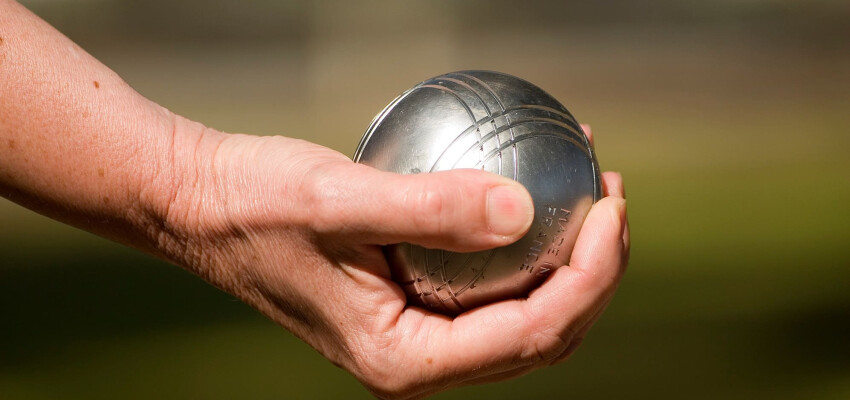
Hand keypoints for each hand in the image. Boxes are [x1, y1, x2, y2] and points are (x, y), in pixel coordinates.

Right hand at [159, 120, 629, 398]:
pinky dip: (527, 246)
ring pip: (525, 314)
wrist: (202, 208)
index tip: (610, 206)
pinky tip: (534, 194)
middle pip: (544, 333)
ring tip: (591, 195)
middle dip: (596, 272)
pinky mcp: (413, 303)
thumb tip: (524, 209)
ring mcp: (418, 336)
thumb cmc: (255, 205)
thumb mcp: (335, 200)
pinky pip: (491, 287)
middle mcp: (419, 363)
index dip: (591, 273)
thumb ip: (429, 209)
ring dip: (568, 259)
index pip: (534, 332)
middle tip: (611, 197)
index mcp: (406, 362)